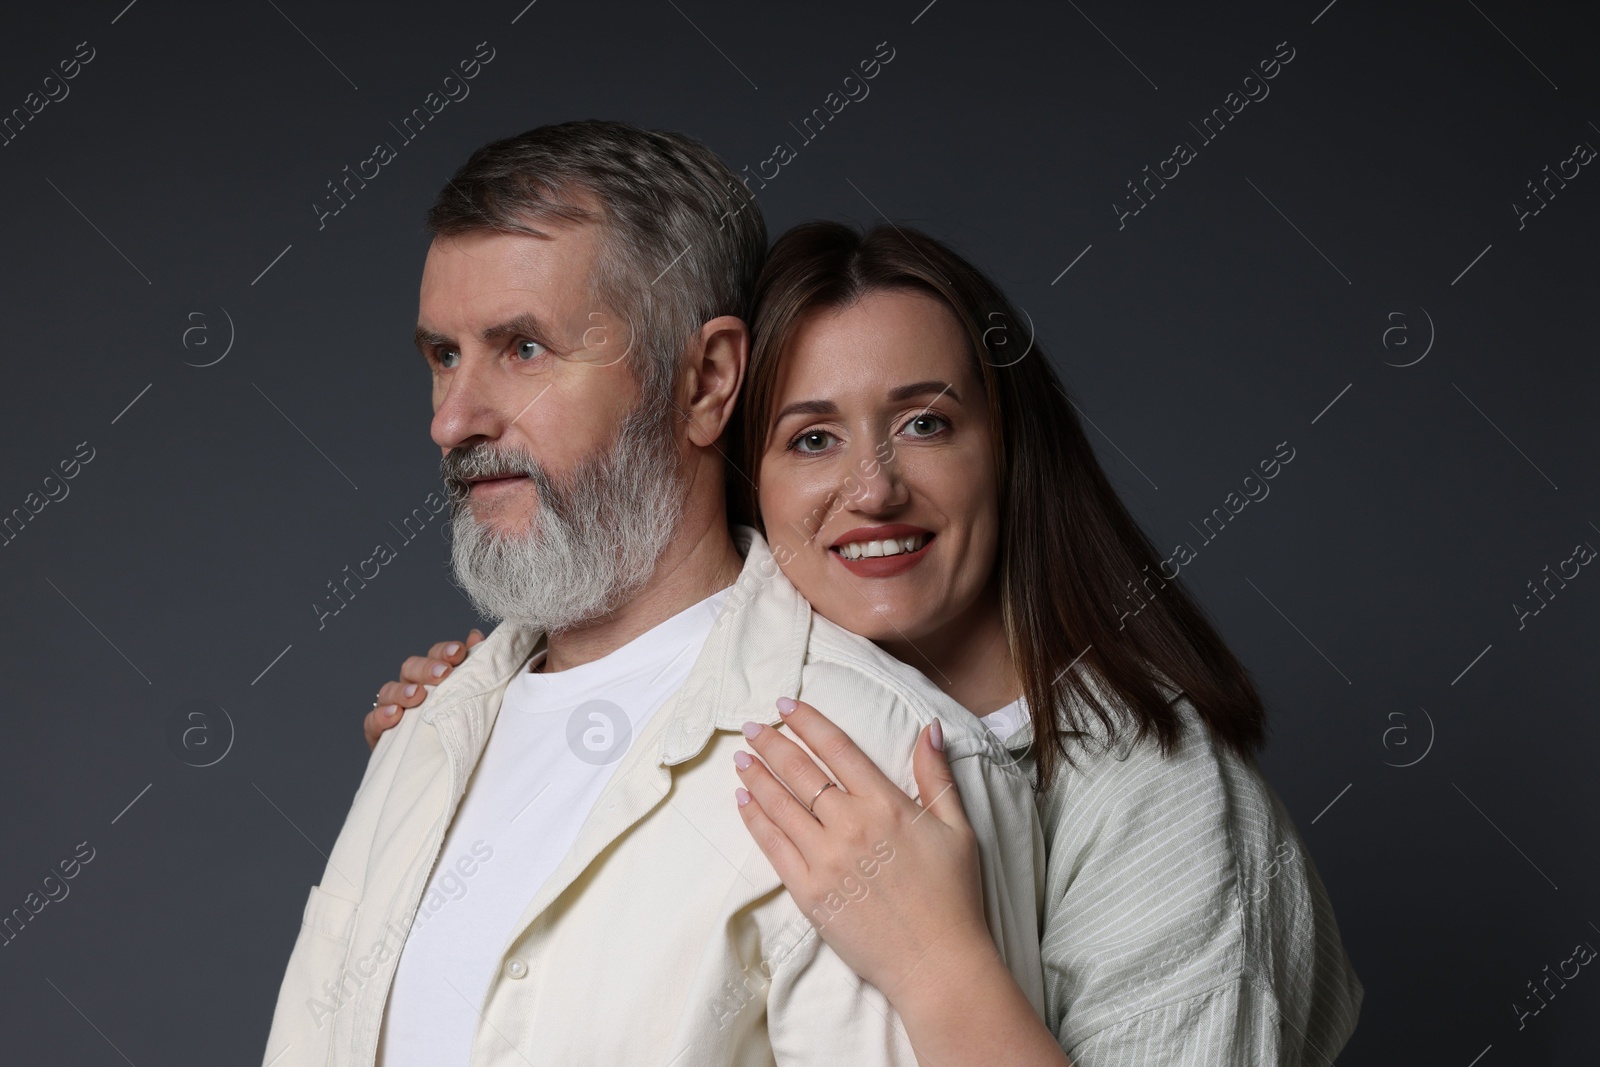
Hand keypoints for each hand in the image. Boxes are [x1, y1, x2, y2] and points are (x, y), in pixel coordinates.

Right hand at [362, 630, 484, 748]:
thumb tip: (477, 636)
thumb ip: (473, 668)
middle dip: (426, 668)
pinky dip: (381, 716)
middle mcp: (411, 688)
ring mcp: (393, 709)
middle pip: (411, 668)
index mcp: (433, 678)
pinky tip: (394, 716)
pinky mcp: (379, 733)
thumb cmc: (457, 728)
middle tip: (442, 674)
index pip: (436, 656)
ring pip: (389, 690)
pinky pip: (372, 721)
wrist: (440, 767)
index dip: (444, 651)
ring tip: (417, 696)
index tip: (459, 653)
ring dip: (402, 691)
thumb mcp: (471, 699)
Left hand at [732, 698, 996, 1004]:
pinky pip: (773, 846)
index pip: (837, 749)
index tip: (787, 704)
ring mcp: (825, 859)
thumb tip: (927, 729)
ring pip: (781, 805)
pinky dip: (755, 820)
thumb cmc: (953, 896)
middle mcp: (850, 825)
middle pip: (801, 772)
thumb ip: (936, 776)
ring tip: (741, 758)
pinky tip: (744, 801)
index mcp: (885, 804)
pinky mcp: (809, 891)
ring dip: (757, 777)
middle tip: (753, 725)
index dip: (809, 722)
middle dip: (773, 744)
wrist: (936, 962)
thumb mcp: (957, 828)